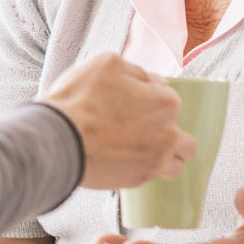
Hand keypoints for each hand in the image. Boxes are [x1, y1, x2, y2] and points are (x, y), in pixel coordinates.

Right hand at [41, 52, 196, 189]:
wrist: (58, 139)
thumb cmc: (80, 99)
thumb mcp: (107, 62)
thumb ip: (136, 70)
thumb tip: (148, 80)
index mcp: (165, 103)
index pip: (171, 99)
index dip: (152, 99)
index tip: (136, 101)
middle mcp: (167, 135)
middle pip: (185, 140)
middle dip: (171, 135)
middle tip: (146, 129)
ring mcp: (154, 161)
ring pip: (175, 166)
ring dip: (164, 158)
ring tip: (142, 150)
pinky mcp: (136, 181)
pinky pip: (149, 177)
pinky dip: (140, 170)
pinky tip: (122, 160)